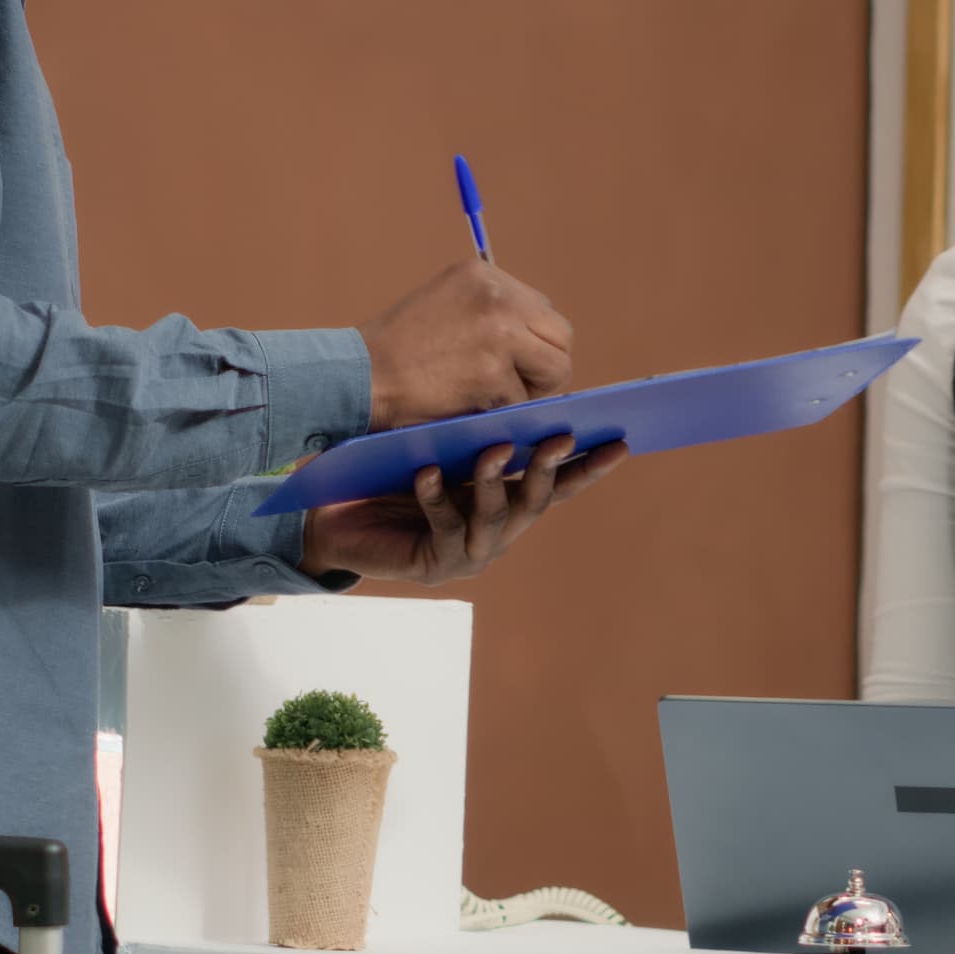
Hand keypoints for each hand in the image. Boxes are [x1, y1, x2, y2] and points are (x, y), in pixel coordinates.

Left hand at [302, 436, 627, 586]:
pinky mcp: (435, 564)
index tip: (619, 441)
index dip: (589, 466)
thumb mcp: (441, 445)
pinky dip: (436, 497)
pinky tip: (428, 473)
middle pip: (536, 501)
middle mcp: (496, 531)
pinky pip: (442, 526)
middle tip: (558, 438)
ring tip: (492, 449)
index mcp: (507, 502)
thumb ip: (478, 432)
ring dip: (496, 481)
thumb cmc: (389, 476)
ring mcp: (469, 552)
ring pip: (496, 516)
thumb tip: (516, 388)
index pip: (558, 484)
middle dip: (549, 468)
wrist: (335, 518)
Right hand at [361, 261, 571, 426]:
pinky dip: (503, 411)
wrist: (360, 376)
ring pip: (556, 367)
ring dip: (533, 389)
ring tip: (496, 396)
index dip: (531, 342)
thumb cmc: (396, 350)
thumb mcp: (445, 305)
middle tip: (515, 385)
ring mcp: (500, 332)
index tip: (508, 361)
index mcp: (484, 274)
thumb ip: (489, 310)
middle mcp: (498, 295)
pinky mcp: (495, 372)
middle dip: (545, 364)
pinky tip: (471, 405)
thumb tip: (536, 336)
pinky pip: (526, 400)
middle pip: (560, 334)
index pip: (541, 308)